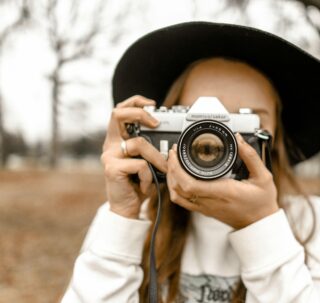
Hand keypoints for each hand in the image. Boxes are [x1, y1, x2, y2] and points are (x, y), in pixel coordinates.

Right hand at [101, 95, 167, 217]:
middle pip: (118, 114)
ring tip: (161, 170)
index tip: (152, 104)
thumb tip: (170, 136)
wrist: (127, 207)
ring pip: (138, 144)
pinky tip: (146, 186)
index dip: (135, 102)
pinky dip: (149, 176)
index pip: (120, 111)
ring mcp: (109, 156)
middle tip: (156, 123)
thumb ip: (150, 148)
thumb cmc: (138, 183)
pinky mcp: (111, 169)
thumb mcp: (146, 161)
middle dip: (140, 113)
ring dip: (156, 158)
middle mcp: (110, 144)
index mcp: (118, 139)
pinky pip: (140, 164)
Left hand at [166, 133, 278, 228]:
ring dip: (170, 179)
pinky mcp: (204, 210)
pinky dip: (175, 189)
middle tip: (174, 153)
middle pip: (178, 188)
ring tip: (173, 163)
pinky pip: (183, 201)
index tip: (177, 153)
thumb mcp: (263, 177)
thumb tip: (239, 139)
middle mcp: (211, 201)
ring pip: (177, 196)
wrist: (260, 224)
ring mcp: (205, 208)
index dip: (177, 168)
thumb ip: (251, 156)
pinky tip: (178, 177)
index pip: (190, 184)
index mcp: (223, 192)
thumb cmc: (262, 202)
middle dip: (171, 168)